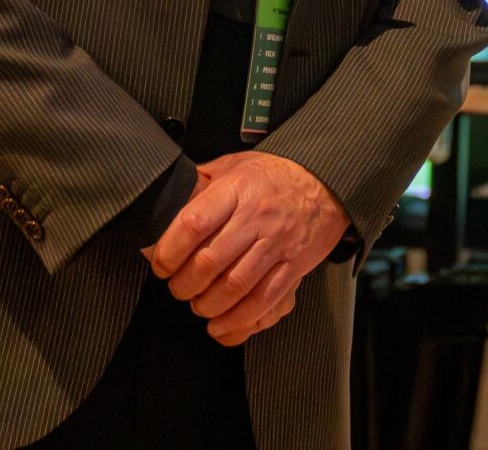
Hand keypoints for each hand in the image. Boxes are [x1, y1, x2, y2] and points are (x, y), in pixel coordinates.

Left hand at [145, 151, 348, 345]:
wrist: (325, 182)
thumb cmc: (275, 176)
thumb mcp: (234, 165)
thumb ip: (200, 183)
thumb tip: (165, 203)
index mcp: (236, 189)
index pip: (193, 224)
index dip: (169, 251)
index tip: (161, 264)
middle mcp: (256, 216)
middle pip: (210, 262)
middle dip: (185, 285)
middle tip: (178, 289)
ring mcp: (277, 243)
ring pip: (235, 287)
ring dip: (209, 305)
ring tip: (199, 306)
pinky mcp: (294, 265)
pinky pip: (264, 300)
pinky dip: (239, 318)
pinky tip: (223, 322)